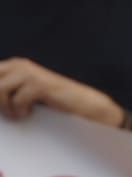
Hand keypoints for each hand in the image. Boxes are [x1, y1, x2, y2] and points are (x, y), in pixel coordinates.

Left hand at [0, 59, 119, 125]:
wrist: (79, 103)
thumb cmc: (50, 100)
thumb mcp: (22, 91)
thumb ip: (5, 89)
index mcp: (15, 64)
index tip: (2, 102)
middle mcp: (20, 65)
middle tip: (7, 108)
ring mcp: (30, 73)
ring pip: (0, 89)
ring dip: (5, 106)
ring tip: (17, 112)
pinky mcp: (39, 85)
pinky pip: (17, 100)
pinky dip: (20, 111)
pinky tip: (28, 112)